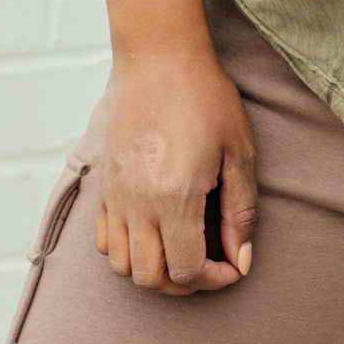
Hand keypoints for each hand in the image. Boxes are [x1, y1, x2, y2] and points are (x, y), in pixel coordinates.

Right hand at [91, 43, 257, 296]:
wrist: (159, 58)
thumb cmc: (206, 99)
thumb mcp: (239, 154)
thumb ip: (240, 213)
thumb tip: (241, 259)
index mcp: (175, 197)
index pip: (186, 270)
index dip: (215, 280)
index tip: (232, 267)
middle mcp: (138, 203)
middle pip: (150, 278)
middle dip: (184, 285)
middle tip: (209, 267)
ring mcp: (115, 195)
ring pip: (121, 266)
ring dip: (153, 272)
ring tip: (180, 254)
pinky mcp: (103, 184)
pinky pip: (103, 240)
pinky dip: (126, 252)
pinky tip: (153, 234)